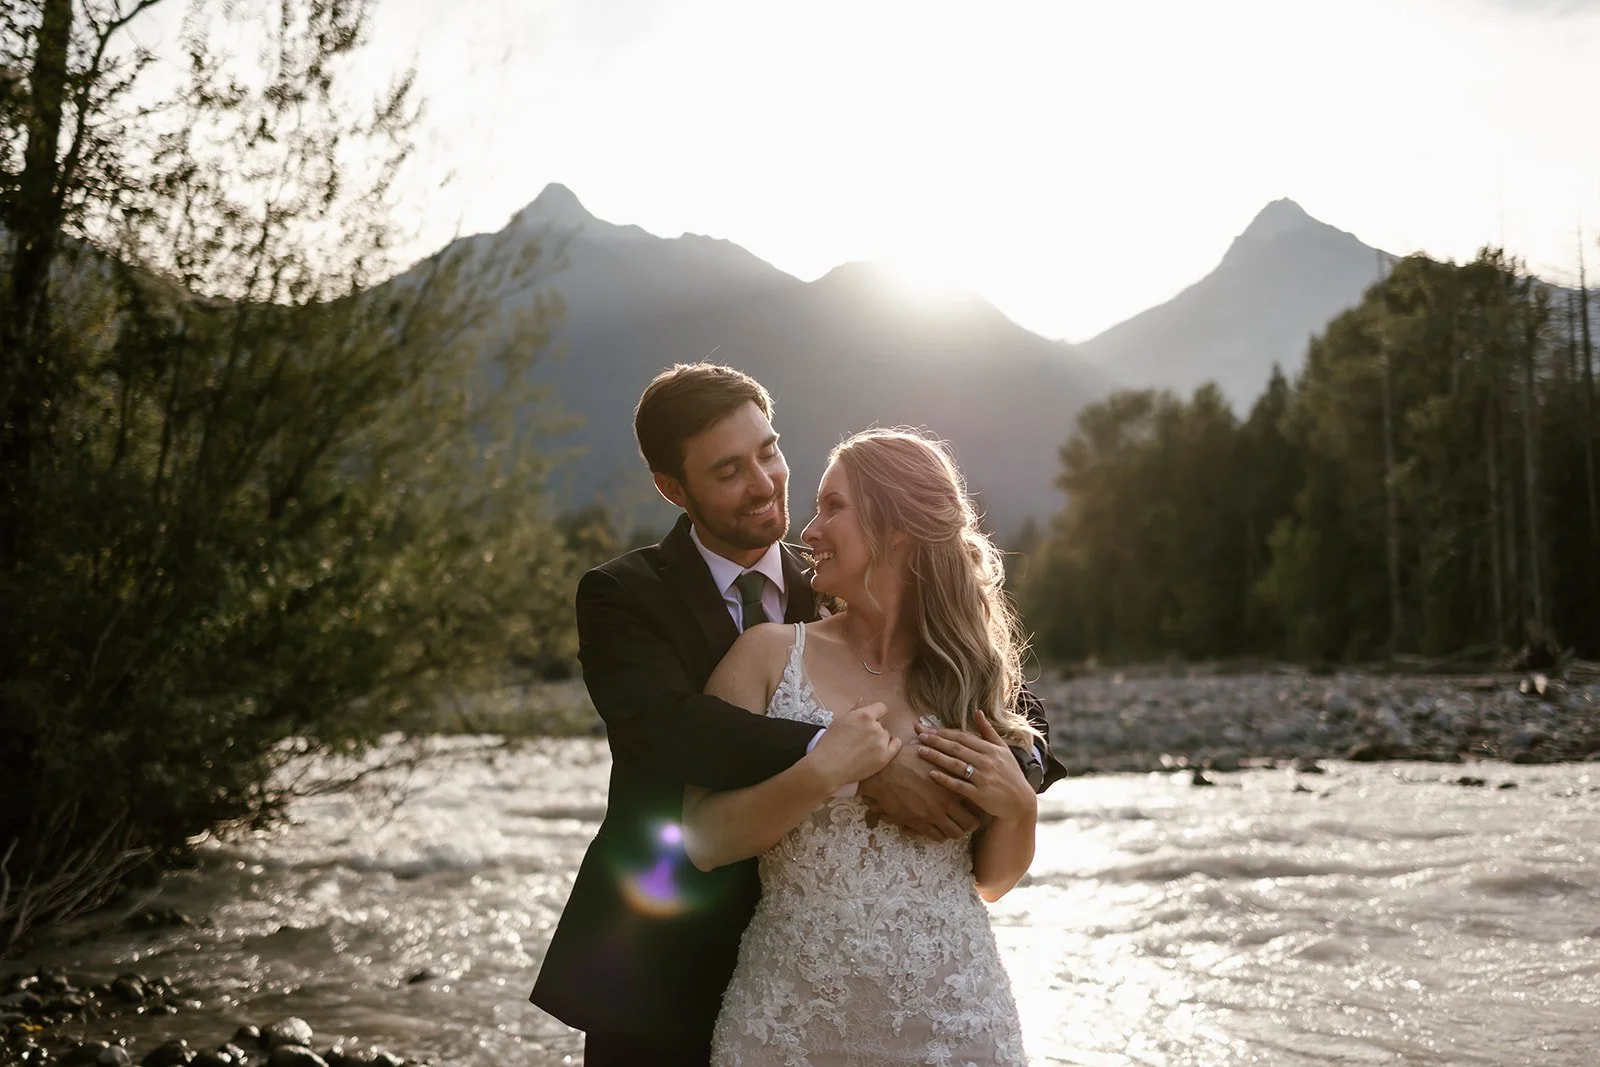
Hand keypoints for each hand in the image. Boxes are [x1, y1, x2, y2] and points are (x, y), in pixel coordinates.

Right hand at [808, 701, 900, 791]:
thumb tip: (863, 700)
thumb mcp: (840, 721)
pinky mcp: (884, 757)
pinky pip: (895, 745)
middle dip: (873, 730)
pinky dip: (890, 746)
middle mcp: (875, 727)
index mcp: (864, 715)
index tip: (871, 720)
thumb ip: (855, 710)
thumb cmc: (830, 744)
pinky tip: (879, 751)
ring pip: (886, 736)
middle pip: (881, 725)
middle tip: (860, 740)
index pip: (881, 708)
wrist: (828, 766)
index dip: (876, 714)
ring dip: (879, 740)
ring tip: (864, 750)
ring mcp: (881, 742)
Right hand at [859, 736, 983, 840]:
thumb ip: (946, 754)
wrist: (883, 772)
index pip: (975, 800)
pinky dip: (940, 834)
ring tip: (952, 826)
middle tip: (966, 820)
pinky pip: (938, 836)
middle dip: (970, 823)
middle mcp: (946, 801)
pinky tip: (937, 828)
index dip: (977, 804)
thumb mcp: (930, 751)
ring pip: (955, 833)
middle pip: (970, 822)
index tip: (974, 805)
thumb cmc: (905, 758)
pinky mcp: (920, 822)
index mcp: (952, 783)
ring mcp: (933, 814)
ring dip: (955, 830)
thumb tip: (954, 748)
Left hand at [915, 711, 1036, 823]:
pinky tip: (932, 774)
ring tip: (920, 751)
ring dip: (937, 757)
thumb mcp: (1003, 750)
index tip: (928, 728)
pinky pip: (959, 785)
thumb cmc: (1010, 774)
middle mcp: (987, 761)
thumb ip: (988, 731)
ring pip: (956, 764)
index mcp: (991, 749)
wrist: (1020, 802)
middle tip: (919, 735)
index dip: (944, 732)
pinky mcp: (980, 795)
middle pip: (956, 748)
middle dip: (936, 740)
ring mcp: (983, 778)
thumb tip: (977, 712)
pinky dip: (945, 779)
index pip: (963, 737)